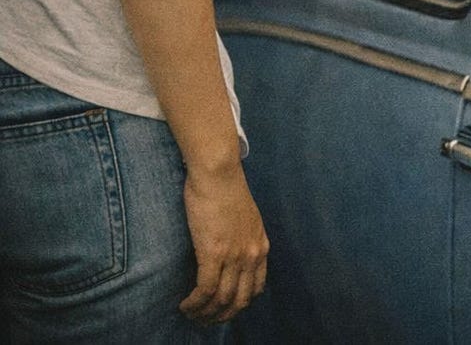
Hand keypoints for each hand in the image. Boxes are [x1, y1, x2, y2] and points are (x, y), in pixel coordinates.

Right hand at [180, 162, 268, 323]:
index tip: (224, 308)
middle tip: (204, 320)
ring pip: (222, 299)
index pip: (257, 287)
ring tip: (190, 315)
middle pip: (241, 300)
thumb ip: (243, 238)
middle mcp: (252, 254)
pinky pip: (206, 289)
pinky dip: (195, 303)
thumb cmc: (226, 190)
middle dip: (222, 316)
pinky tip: (185, 305)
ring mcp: (234, 255)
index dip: (240, 303)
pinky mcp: (214, 252)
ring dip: (205, 313)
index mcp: (261, 246)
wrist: (219, 174)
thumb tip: (230, 252)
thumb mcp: (246, 218)